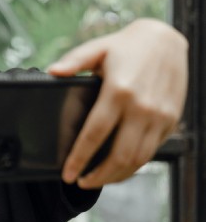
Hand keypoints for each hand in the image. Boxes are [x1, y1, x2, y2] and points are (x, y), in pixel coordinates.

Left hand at [48, 18, 187, 187]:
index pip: (95, 134)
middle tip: (80, 181)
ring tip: (96, 179)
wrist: (167, 40)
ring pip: (138, 160)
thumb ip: (74, 61)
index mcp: (119, 91)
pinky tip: (118, 168)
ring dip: (116, 176)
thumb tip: (52, 72)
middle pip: (119, 156)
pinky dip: (134, 166)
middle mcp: (142, 108)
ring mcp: (159, 117)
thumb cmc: (127, 45)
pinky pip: (152, 152)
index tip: (67, 173)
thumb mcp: (97, 48)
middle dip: (98, 176)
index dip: (79, 158)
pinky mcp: (170, 121)